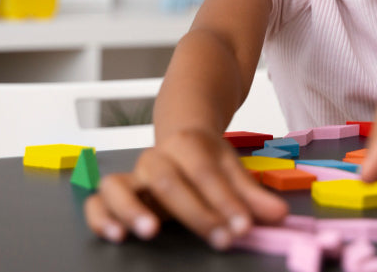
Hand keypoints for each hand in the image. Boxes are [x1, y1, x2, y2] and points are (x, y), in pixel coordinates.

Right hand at [83, 126, 287, 247]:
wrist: (181, 138)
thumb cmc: (207, 160)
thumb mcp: (233, 171)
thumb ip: (253, 196)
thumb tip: (279, 215)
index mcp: (188, 144)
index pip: (207, 174)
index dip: (226, 202)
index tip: (243, 227)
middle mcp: (156, 157)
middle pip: (169, 181)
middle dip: (196, 213)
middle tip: (220, 238)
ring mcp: (132, 175)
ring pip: (119, 185)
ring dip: (132, 209)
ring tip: (150, 233)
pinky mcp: (116, 193)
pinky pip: (96, 202)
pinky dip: (100, 218)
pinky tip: (115, 236)